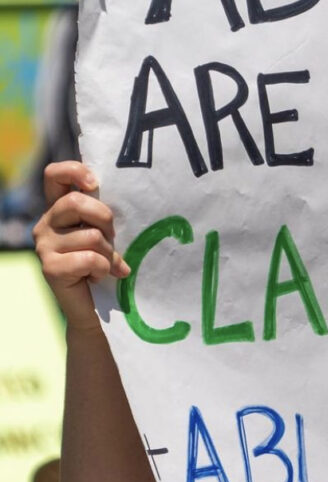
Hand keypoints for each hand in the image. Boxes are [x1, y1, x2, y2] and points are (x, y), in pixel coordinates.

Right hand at [33, 162, 128, 330]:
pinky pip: (89, 259)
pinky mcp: (50, 267)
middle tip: (112, 239)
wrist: (92, 310)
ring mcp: (44, 246)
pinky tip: (99, 278)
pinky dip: (102, 269)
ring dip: (109, 253)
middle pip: (76, 202)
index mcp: (57, 210)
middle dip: (104, 219)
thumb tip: (130, 196)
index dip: (74, 171)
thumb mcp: (103, 236)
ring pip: (90, 235)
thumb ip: (102, 217)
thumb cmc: (103, 267)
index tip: (95, 184)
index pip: (54, 175)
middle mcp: (45, 224)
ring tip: (106, 266)